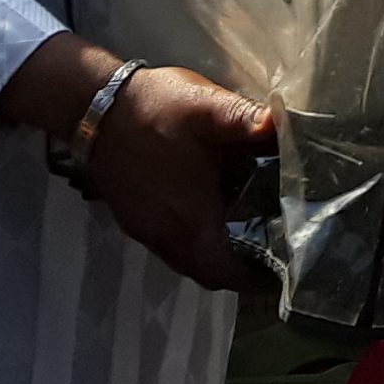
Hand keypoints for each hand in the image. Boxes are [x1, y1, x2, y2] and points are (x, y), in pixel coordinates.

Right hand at [82, 65, 276, 292]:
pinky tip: (214, 212)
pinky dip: (198, 244)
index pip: (229, 272)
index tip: (288, 265)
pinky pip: (174, 248)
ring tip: (251, 231)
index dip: (259, 277)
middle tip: (275, 247)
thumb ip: (248, 120)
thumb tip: (288, 126)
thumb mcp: (208, 106)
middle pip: (212, 274)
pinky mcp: (136, 221)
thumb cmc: (156, 108)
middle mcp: (168, 236)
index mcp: (192, 217)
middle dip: (243, 271)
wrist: (95, 107)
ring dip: (218, 258)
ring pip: (191, 263)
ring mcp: (148, 231)